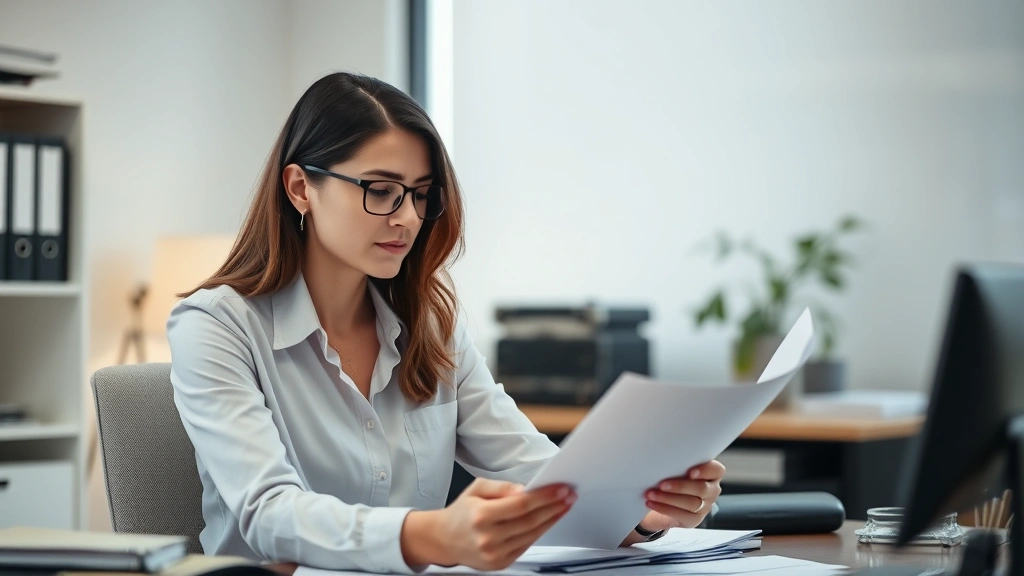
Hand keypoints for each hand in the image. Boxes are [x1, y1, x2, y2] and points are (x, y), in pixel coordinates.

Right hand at [402, 478, 575, 570]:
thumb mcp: (476, 488)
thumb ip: (502, 487)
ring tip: (563, 507)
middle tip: (569, 496)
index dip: (544, 497)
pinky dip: (539, 532)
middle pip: (530, 521)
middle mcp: (488, 537)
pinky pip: (526, 546)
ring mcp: (494, 554)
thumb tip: (525, 489)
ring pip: (532, 535)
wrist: (444, 539)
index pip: (521, 505)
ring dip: (551, 520)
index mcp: (481, 515)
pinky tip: (548, 521)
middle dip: (553, 507)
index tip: (561, 488)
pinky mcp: (500, 564)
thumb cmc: (462, 511)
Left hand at [641, 460, 724, 530]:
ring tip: (651, 493)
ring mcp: (705, 507)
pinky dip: (664, 508)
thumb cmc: (670, 477)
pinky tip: (651, 503)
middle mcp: (711, 490)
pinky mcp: (694, 520)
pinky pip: (681, 515)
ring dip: (669, 498)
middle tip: (662, 484)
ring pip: (692, 504)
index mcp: (711, 473)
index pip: (716, 470)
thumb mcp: (675, 468)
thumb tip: (660, 457)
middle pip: (702, 489)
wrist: (661, 501)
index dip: (705, 471)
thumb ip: (676, 463)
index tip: (690, 472)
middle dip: (680, 486)